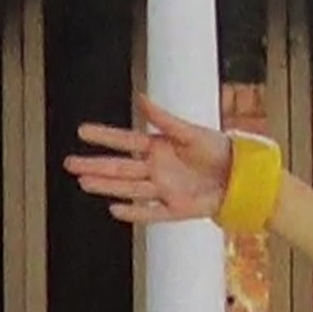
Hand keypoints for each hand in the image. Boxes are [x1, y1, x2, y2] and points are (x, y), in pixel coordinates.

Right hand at [64, 94, 231, 224]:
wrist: (243, 178)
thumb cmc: (219, 150)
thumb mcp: (191, 132)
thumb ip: (164, 119)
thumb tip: (141, 98)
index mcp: (159, 147)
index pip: (125, 141)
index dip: (104, 136)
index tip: (82, 131)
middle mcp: (155, 169)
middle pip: (119, 168)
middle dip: (94, 165)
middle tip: (69, 164)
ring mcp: (161, 190)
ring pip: (127, 188)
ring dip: (105, 186)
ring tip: (83, 182)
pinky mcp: (173, 209)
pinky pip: (149, 212)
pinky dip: (132, 212)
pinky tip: (114, 209)